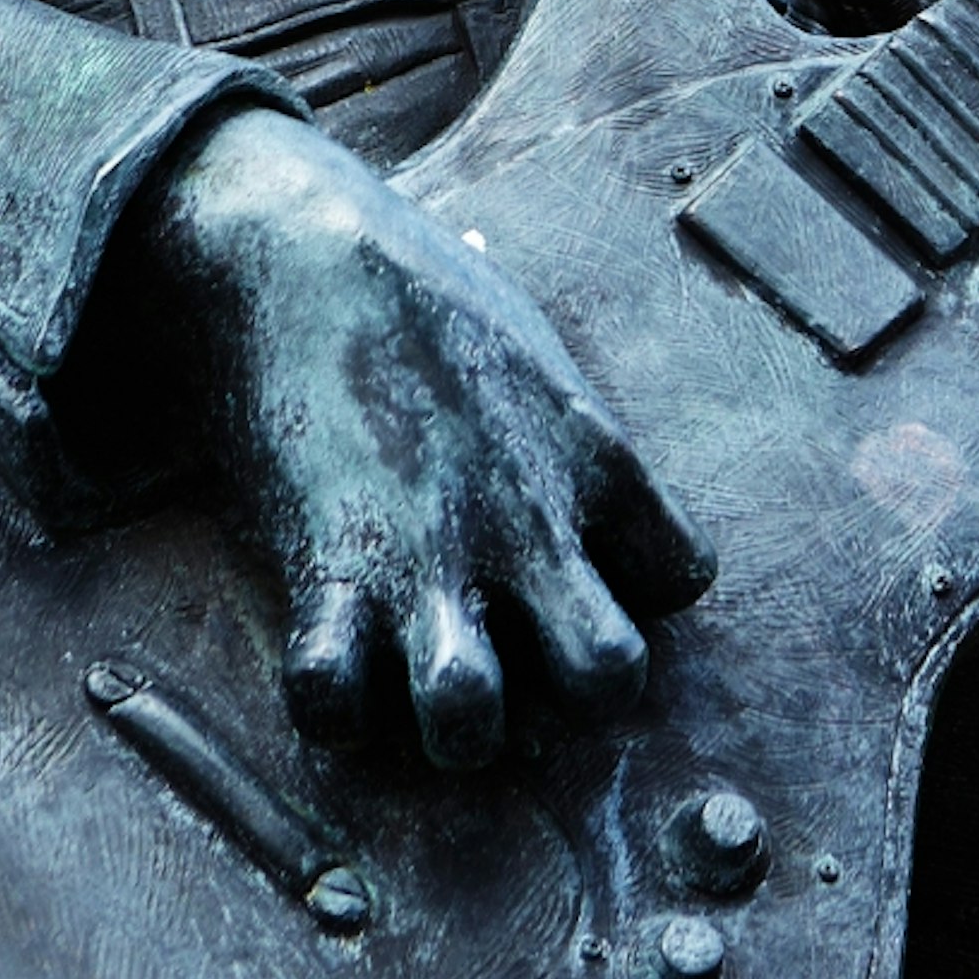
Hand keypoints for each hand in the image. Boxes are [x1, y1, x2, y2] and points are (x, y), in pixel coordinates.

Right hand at [119, 108, 711, 771]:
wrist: (296, 247)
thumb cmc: (415, 287)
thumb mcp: (531, 348)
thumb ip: (565, 422)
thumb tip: (573, 457)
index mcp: (593, 456)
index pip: (682, 578)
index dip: (637, 599)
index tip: (581, 584)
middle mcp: (525, 522)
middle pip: (608, 681)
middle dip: (569, 710)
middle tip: (518, 673)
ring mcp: (426, 554)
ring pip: (469, 722)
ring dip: (448, 730)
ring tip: (421, 690)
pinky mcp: (324, 568)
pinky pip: (329, 700)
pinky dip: (326, 707)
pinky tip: (329, 662)